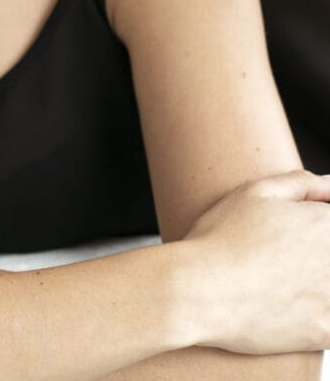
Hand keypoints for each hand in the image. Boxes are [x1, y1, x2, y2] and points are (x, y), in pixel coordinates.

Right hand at [185, 169, 329, 354]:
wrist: (199, 293)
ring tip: (283, 284)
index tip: (294, 238)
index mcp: (325, 223)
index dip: (315, 228)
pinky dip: (316, 317)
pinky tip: (288, 311)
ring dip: (315, 286)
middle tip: (282, 261)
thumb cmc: (221, 239)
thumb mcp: (255, 192)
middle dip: (314, 258)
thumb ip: (302, 183)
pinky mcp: (326, 332)